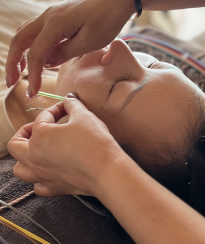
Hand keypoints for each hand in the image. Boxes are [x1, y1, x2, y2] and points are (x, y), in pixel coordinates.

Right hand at [5, 0, 133, 96]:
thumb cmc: (108, 19)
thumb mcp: (89, 42)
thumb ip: (64, 52)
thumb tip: (47, 61)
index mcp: (54, 24)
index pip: (36, 54)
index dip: (32, 75)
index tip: (32, 92)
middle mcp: (47, 16)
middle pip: (20, 41)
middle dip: (13, 63)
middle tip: (10, 82)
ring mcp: (51, 13)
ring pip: (25, 34)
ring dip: (19, 53)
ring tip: (19, 72)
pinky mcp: (58, 15)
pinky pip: (37, 30)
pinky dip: (31, 44)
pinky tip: (37, 56)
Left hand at [7, 94, 122, 196]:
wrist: (106, 169)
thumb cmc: (94, 140)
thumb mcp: (84, 116)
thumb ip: (72, 104)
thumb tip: (69, 99)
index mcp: (40, 136)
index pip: (42, 118)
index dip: (55, 109)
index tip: (66, 107)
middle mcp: (34, 157)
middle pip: (16, 144)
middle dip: (25, 132)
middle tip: (39, 127)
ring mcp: (42, 175)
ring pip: (20, 168)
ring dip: (24, 158)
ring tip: (37, 150)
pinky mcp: (54, 188)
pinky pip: (38, 186)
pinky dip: (39, 178)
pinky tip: (49, 171)